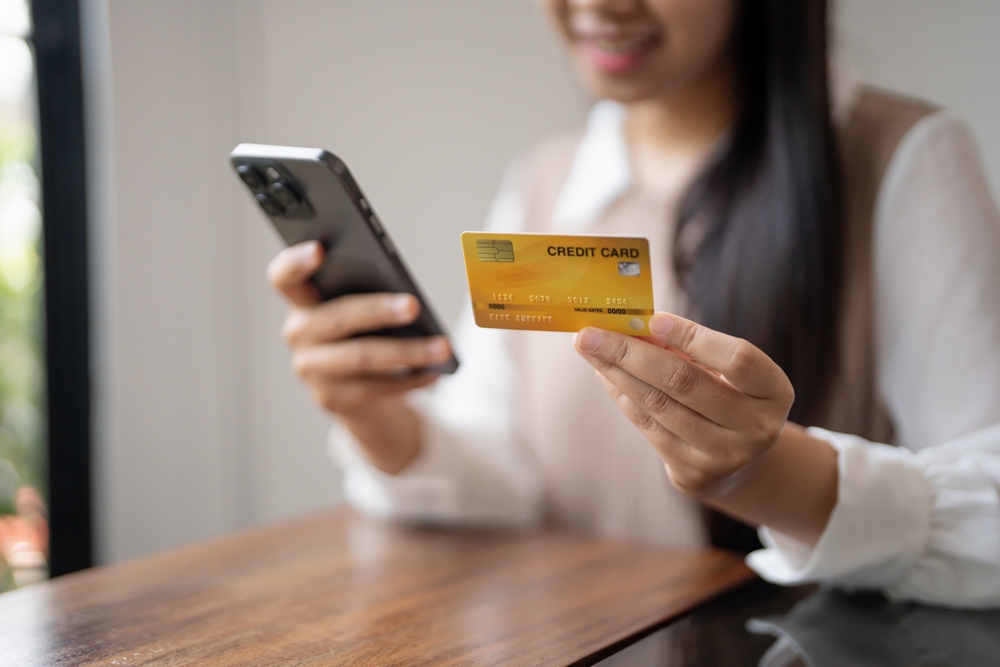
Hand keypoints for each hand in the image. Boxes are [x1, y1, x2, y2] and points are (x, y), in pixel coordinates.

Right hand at [268, 241, 450, 471]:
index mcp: (301, 300)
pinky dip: (410, 378)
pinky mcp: (331, 399)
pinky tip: (435, 371)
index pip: (284, 278)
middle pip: (336, 317)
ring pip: (361, 357)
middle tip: (413, 305)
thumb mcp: (361, 309)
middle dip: (377, 310)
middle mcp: (299, 334)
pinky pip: (375, 387)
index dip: (295, 263)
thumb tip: (406, 296)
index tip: (318, 248)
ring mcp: (312, 369)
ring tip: (442, 346)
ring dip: (407, 351)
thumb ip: (367, 294)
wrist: (357, 394)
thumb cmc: (363, 334)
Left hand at [573, 312, 793, 496]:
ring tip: (589, 348)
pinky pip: (647, 425)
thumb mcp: (726, 373)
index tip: (653, 319)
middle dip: (631, 352)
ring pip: (659, 404)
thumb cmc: (729, 398)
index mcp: (775, 393)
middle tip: (592, 332)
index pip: (737, 359)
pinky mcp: (692, 471)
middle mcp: (755, 428)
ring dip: (616, 372)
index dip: (695, 337)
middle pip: (685, 382)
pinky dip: (621, 395)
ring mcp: (724, 455)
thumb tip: (635, 324)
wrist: (740, 464)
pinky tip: (604, 373)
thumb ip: (690, 349)